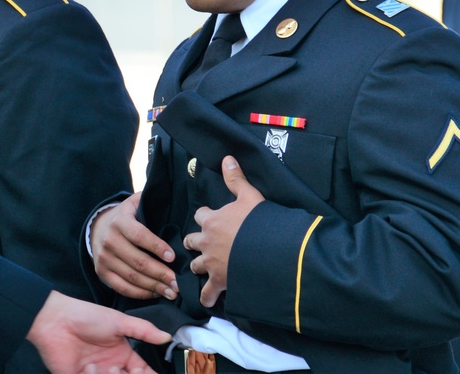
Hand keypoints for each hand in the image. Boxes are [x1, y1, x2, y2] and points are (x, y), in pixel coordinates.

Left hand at [27, 290, 170, 372]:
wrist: (56, 320)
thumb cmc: (86, 317)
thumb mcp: (119, 322)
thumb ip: (144, 330)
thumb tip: (167, 336)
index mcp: (122, 356)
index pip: (142, 372)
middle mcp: (111, 369)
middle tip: (124, 369)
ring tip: (103, 367)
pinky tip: (89, 368)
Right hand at [90, 193, 178, 299]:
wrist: (97, 227)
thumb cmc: (125, 217)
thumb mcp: (134, 203)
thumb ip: (149, 201)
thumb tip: (173, 196)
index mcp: (120, 222)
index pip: (139, 236)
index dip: (157, 247)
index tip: (173, 257)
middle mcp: (109, 241)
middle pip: (138, 261)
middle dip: (161, 273)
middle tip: (178, 282)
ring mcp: (104, 259)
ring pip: (132, 277)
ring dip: (154, 287)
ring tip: (172, 292)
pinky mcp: (102, 273)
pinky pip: (122, 288)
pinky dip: (140, 294)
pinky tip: (155, 293)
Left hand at [183, 156, 263, 306]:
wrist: (268, 251)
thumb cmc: (259, 222)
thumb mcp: (250, 196)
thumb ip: (236, 179)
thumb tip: (227, 158)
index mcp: (212, 221)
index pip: (200, 215)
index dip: (205, 216)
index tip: (210, 218)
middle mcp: (207, 241)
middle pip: (191, 240)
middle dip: (194, 241)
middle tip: (202, 243)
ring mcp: (211, 263)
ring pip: (195, 265)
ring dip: (198, 265)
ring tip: (203, 267)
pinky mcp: (218, 281)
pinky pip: (207, 292)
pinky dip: (206, 297)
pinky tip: (206, 300)